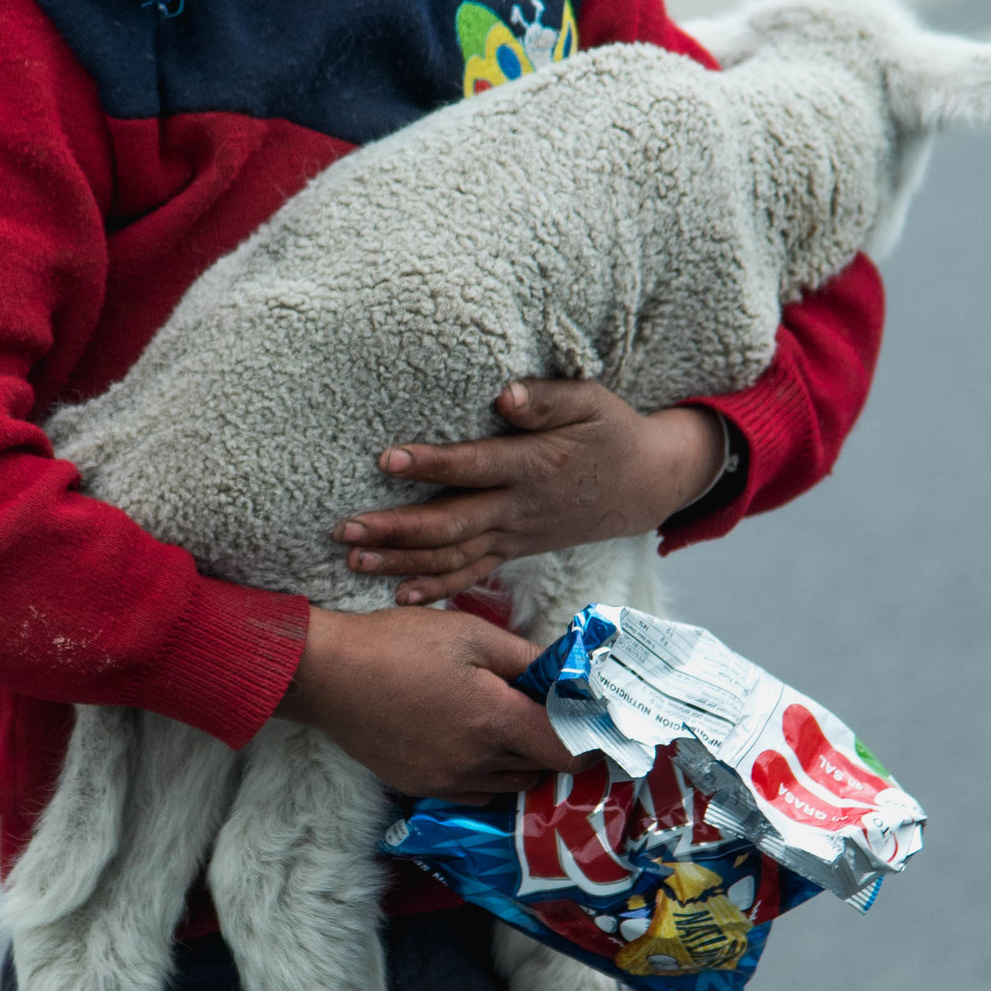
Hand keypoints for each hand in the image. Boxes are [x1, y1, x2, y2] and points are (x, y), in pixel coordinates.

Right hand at [275, 602, 557, 799]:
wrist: (328, 675)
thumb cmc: (400, 644)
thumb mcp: (471, 634)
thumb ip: (526, 658)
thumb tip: (566, 675)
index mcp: (497, 722)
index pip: (568, 751)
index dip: (585, 737)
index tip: (585, 718)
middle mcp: (478, 763)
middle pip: (541, 770)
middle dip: (550, 744)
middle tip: (540, 711)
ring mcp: (447, 782)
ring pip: (508, 785)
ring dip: (518, 762)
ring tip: (501, 725)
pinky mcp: (421, 787)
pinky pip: (473, 793)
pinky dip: (484, 774)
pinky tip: (467, 742)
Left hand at [338, 381, 730, 603]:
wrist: (644, 484)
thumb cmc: (610, 432)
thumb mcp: (591, 402)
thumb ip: (547, 399)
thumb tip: (505, 395)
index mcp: (535, 465)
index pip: (476, 467)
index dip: (433, 464)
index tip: (387, 459)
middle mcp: (520, 508)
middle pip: (452, 525)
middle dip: (397, 530)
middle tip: (346, 530)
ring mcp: (516, 536)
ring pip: (454, 557)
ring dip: (402, 563)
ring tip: (353, 561)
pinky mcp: (514, 550)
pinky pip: (472, 575)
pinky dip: (436, 589)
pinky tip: (397, 595)